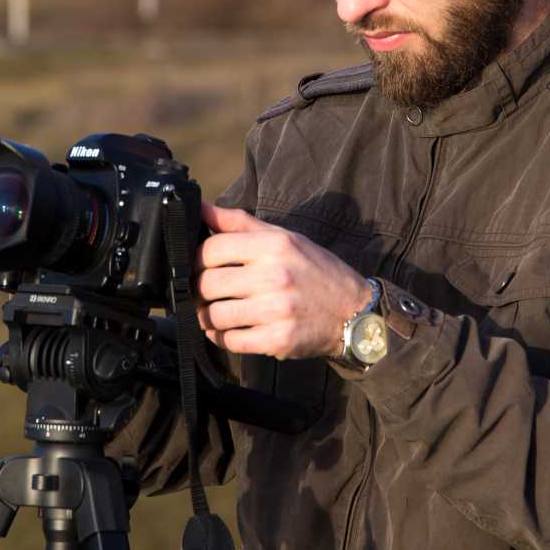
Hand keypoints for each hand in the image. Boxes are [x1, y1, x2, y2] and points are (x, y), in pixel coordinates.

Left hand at [195, 202, 370, 359]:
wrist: (354, 312)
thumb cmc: (315, 271)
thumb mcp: (284, 237)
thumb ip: (239, 223)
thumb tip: (201, 208)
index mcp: (274, 246)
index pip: (212, 249)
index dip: (195, 259)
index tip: (196, 267)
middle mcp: (275, 276)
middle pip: (208, 283)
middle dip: (196, 290)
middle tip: (200, 292)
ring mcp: (276, 310)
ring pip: (214, 315)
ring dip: (205, 316)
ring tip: (210, 312)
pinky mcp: (277, 339)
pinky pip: (231, 341)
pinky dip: (221, 337)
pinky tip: (226, 330)